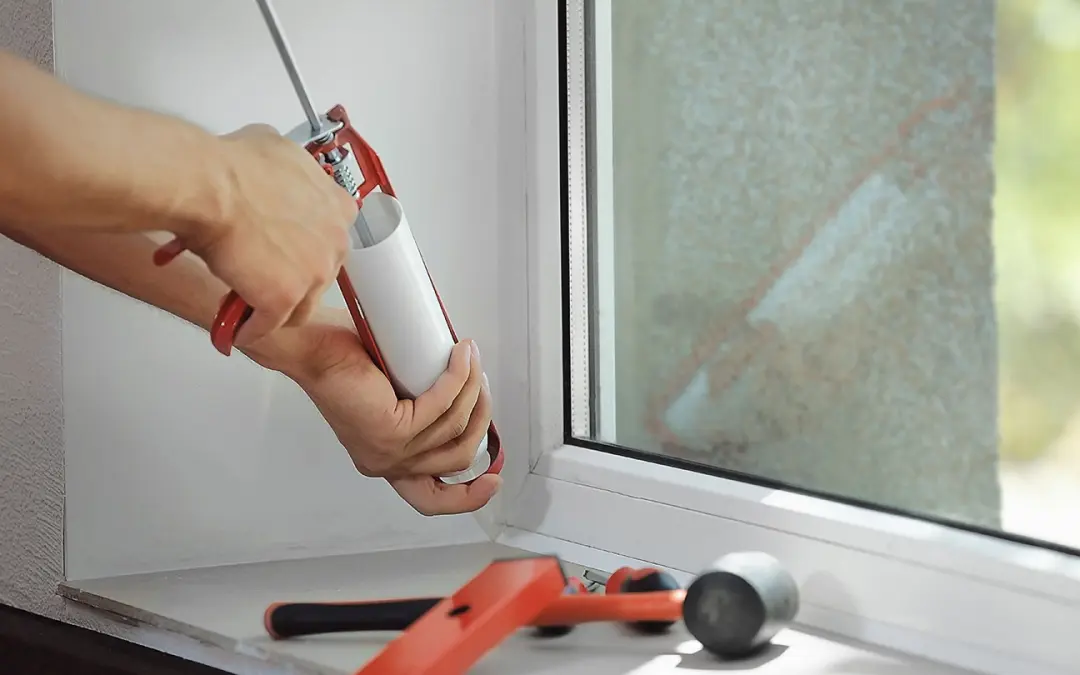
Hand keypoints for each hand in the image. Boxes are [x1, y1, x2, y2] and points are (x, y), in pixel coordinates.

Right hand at [172, 124, 356, 345]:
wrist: (208, 187)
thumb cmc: (231, 167)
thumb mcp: (276, 149)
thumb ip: (289, 168)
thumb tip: (275, 166)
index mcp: (338, 207)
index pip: (330, 239)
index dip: (304, 249)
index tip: (289, 255)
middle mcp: (335, 240)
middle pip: (318, 274)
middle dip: (291, 278)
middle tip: (263, 277)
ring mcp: (315, 272)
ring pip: (300, 305)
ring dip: (276, 308)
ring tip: (250, 305)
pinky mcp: (286, 298)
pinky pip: (271, 324)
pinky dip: (252, 328)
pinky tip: (238, 327)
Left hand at [247, 308, 500, 514]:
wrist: (312, 347)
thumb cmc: (345, 360)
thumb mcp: (394, 395)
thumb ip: (423, 408)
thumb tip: (467, 393)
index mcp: (388, 461)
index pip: (430, 499)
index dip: (467, 497)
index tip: (494, 480)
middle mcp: (387, 463)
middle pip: (457, 459)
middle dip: (481, 419)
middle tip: (482, 383)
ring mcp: (388, 451)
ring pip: (454, 427)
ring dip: (472, 389)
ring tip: (469, 357)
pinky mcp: (390, 430)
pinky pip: (441, 405)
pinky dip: (458, 378)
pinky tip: (461, 355)